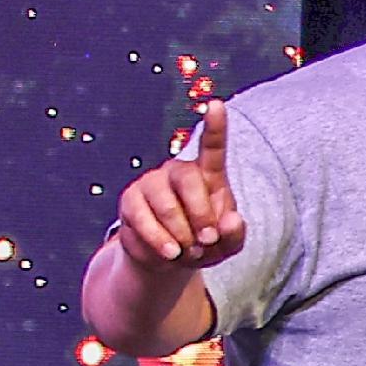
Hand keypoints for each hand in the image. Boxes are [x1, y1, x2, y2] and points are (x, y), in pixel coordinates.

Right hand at [113, 102, 244, 267]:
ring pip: (166, 205)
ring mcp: (151, 183)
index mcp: (207, 175)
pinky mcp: (130, 201)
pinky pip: (143, 220)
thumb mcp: (227, 245)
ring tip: (189, 250)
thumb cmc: (205, 245)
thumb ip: (235, 234)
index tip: (216, 105)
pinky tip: (170, 253)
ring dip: (182, 235)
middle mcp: (177, 172)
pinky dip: (160, 242)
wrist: (171, 260)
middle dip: (201, 216)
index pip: (213, 146)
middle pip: (189, 181)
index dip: (215, 126)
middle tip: (207, 240)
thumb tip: (231, 220)